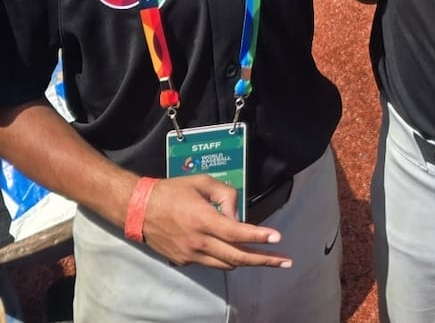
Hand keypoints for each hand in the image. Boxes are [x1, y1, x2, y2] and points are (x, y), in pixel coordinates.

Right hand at [141, 175, 292, 269]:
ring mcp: (190, 255)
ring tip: (266, 257)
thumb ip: (226, 195)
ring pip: (225, 264)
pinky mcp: (183, 261)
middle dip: (263, 260)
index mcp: (203, 220)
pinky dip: (226, 257)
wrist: (139, 209)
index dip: (259, 237)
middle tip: (284, 262)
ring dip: (247, 262)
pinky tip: (234, 249)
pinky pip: (211, 262)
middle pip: (236, 257)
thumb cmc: (172, 191)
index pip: (236, 233)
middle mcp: (198, 242)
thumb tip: (238, 215)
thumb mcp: (202, 183)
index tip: (277, 238)